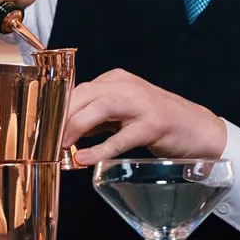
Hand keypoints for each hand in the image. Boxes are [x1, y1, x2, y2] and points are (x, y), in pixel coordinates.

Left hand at [60, 70, 228, 165]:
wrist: (199, 129)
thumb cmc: (158, 123)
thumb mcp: (123, 114)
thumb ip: (97, 119)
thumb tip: (65, 132)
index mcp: (117, 79)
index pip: (78, 89)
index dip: (57, 108)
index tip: (41, 127)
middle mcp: (128, 86)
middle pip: (84, 95)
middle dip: (61, 117)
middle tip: (45, 140)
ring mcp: (142, 104)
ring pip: (99, 108)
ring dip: (75, 128)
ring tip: (60, 147)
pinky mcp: (153, 124)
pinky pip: (120, 137)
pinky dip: (99, 149)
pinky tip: (84, 160)